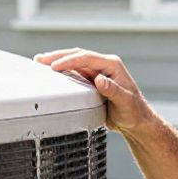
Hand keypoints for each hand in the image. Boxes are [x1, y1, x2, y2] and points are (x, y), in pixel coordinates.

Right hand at [32, 48, 152, 132]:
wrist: (136, 122)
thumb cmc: (134, 112)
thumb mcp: (125, 102)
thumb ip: (113, 90)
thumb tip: (99, 79)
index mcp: (112, 65)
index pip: (87, 58)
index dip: (70, 60)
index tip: (55, 66)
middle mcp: (104, 66)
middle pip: (78, 56)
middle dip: (59, 56)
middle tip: (41, 59)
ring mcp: (97, 73)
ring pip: (74, 63)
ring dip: (58, 62)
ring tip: (41, 62)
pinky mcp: (92, 82)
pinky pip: (75, 73)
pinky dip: (63, 72)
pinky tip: (52, 73)